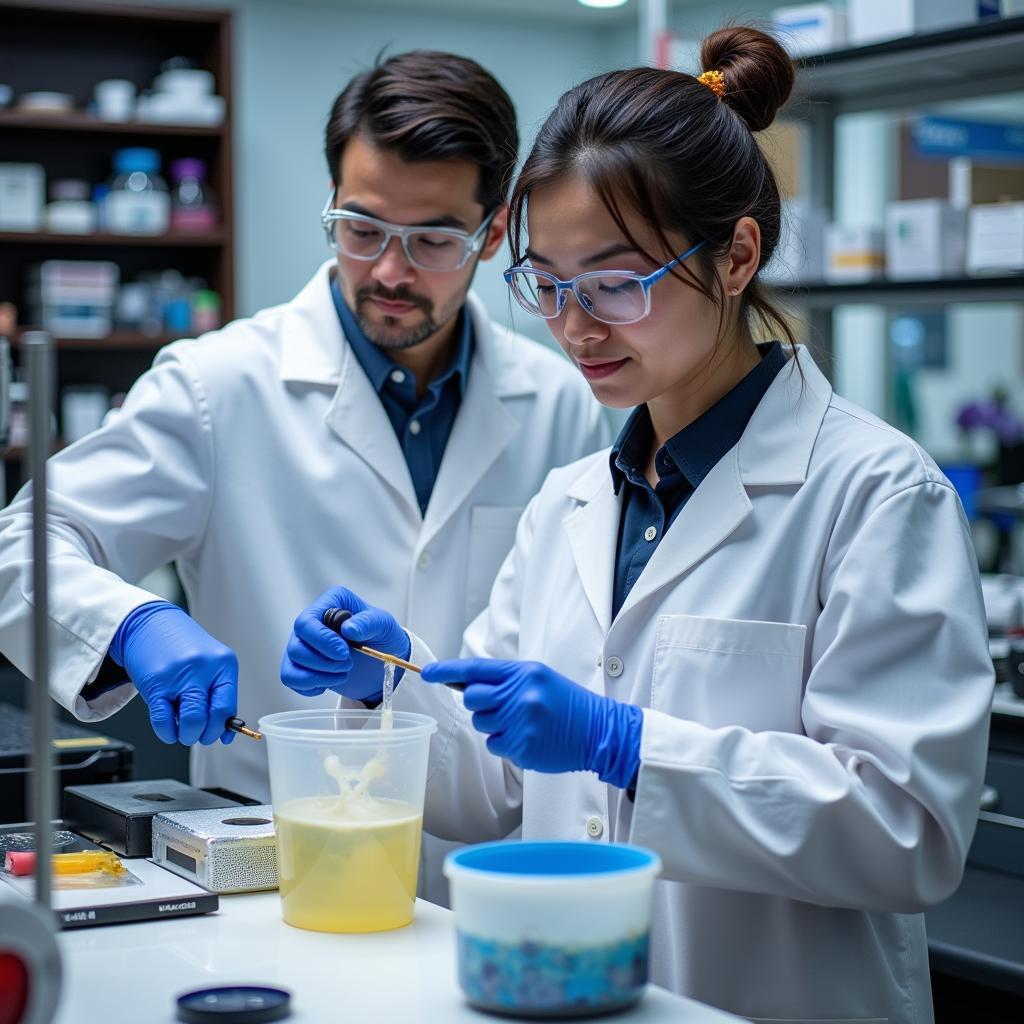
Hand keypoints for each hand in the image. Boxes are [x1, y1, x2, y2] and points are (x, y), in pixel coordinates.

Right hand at [109, 602, 236, 745]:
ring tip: (182, 730)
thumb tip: (227, 733)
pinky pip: (162, 721)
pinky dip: (167, 733)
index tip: (219, 735)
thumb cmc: (183, 647)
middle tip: (197, 734)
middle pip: (209, 718)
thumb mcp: (210, 664)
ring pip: (189, 722)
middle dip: (204, 736)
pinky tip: (168, 729)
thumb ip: (219, 696)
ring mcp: (178, 676)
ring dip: (186, 736)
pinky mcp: (155, 684)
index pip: (228, 707)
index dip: (223, 728)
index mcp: (223, 664)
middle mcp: (203, 669)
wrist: (150, 624)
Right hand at [280, 586, 409, 701]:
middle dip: (323, 662)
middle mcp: (312, 622)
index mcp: (330, 603)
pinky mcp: (302, 664)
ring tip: (343, 673)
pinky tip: (330, 681)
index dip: (322, 641)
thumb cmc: (382, 635)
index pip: (307, 622)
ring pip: (292, 664)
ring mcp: (304, 643)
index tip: (344, 653)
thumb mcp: (383, 625)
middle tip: (348, 664)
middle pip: (296, 646)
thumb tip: (349, 628)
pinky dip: (311, 686)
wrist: (382, 658)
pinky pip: (291, 678)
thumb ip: (368, 623)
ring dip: (319, 676)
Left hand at [420, 659, 642, 788]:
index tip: (426, 673)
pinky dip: (505, 743)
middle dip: (479, 704)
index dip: (446, 671)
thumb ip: (505, 680)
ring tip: (523, 723)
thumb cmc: (566, 704)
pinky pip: (494, 744)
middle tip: (501, 707)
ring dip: (495, 725)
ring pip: (482, 723)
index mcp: (523, 672)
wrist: (599, 731)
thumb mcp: (538, 679)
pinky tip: (527, 738)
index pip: (476, 669)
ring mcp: (521, 721)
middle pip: (473, 698)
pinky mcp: (523, 746)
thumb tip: (467, 685)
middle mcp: (520, 694)